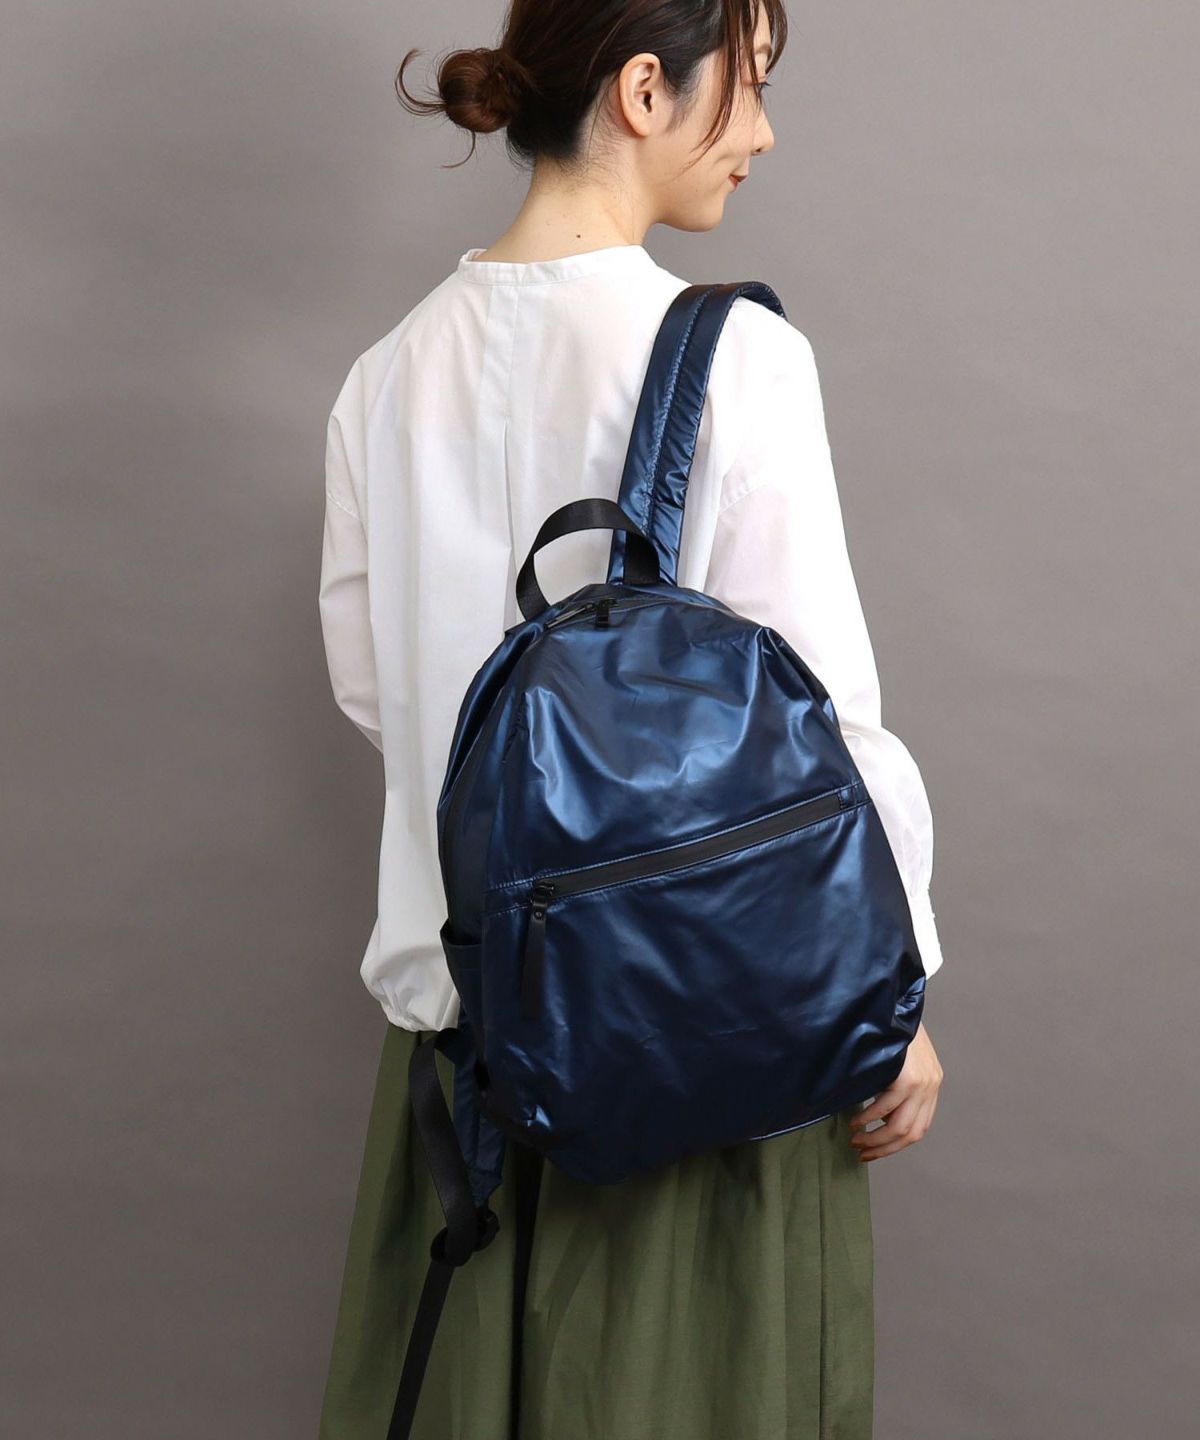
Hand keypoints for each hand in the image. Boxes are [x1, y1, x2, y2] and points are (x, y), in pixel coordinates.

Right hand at [848, 1020, 942, 1162]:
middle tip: (862, 1152)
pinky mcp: (907, 1076)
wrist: (897, 999)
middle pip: (910, 1134)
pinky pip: (886, 1107)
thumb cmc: (891, 1028)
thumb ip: (898, 1085)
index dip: (895, 1146)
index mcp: (931, 1084)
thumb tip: (878, 1114)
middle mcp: (930, 1086)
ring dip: (874, 1138)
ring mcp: (921, 1083)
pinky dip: (869, 1118)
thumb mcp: (902, 1059)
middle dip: (883, 1148)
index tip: (873, 1151)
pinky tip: (856, 1120)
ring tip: (856, 1139)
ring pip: (899, 1127)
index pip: (919, 1128)